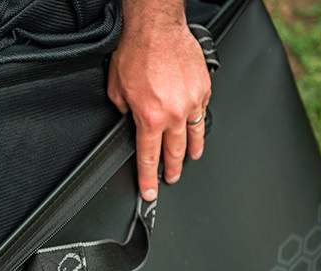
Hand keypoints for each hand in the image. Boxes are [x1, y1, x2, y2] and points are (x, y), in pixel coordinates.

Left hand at [107, 2, 210, 200]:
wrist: (156, 28)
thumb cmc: (136, 53)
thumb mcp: (117, 90)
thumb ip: (124, 112)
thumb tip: (129, 121)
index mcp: (149, 118)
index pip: (148, 158)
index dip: (148, 179)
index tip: (150, 192)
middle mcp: (173, 113)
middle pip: (174, 152)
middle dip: (171, 170)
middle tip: (170, 179)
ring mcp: (192, 101)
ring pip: (194, 135)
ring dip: (191, 151)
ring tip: (189, 160)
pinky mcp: (204, 88)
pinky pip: (202, 112)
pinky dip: (198, 122)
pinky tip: (196, 127)